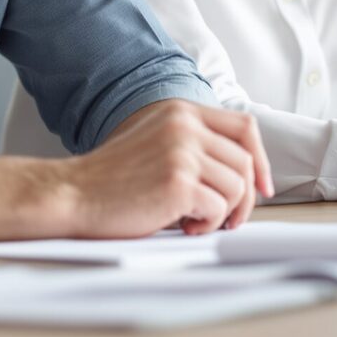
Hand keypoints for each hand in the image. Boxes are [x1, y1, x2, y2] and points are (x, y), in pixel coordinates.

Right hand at [58, 100, 273, 237]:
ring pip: (237, 188)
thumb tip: (244, 174)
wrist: (73, 194)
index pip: (245, 127)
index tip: (262, 187)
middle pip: (245, 163)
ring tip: (194, 220)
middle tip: (225, 219)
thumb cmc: (112, 179)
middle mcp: (184, 125)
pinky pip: (218, 208)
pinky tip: (183, 225)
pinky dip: (206, 224)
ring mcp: (182, 152)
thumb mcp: (156, 143)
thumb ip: (193, 146)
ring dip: (222, 213)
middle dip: (244, 198)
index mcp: (180, 111)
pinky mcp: (178, 182)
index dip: (261, 160)